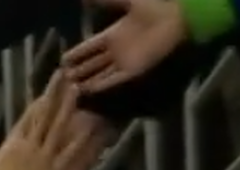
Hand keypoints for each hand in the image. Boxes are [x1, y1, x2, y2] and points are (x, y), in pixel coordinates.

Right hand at [0, 74, 101, 169]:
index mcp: (11, 146)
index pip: (28, 117)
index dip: (40, 99)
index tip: (49, 85)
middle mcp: (31, 147)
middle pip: (46, 116)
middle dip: (57, 94)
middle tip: (68, 76)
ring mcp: (47, 159)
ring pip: (60, 128)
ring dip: (70, 108)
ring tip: (79, 90)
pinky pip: (72, 152)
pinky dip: (81, 138)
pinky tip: (91, 125)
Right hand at [63, 0, 190, 94]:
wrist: (176, 19)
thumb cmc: (154, 8)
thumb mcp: (128, 2)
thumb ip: (107, 1)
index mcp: (113, 34)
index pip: (90, 47)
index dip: (77, 53)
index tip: (63, 60)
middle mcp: (116, 50)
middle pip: (93, 63)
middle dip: (79, 70)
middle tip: (63, 77)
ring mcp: (125, 61)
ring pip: (100, 74)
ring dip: (87, 81)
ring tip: (71, 88)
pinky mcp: (133, 70)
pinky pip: (113, 80)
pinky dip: (101, 85)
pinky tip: (88, 90)